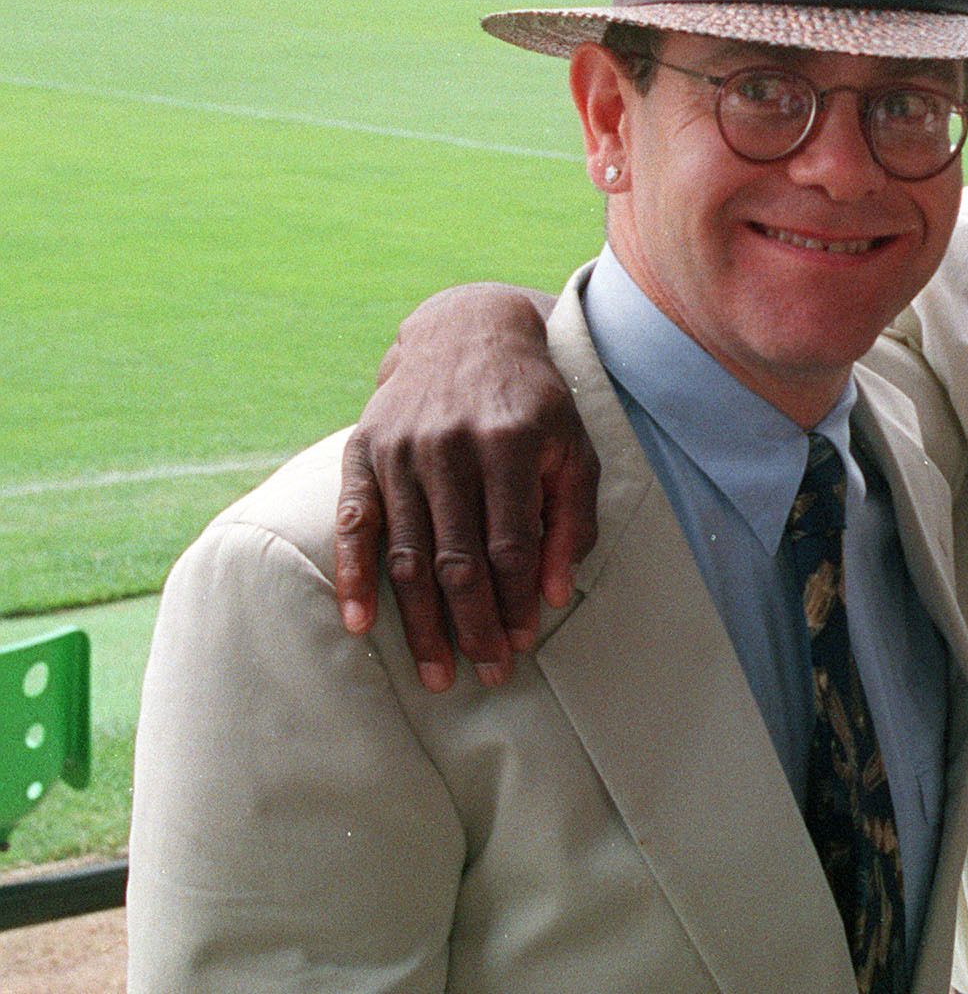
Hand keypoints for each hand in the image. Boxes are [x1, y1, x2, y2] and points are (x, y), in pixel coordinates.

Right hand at [332, 283, 597, 691]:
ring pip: (408, 555)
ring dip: (420, 622)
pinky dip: (353, 577)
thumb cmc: (534, 402)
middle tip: (486, 675)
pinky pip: (354, 524)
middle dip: (473, 626)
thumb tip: (554, 595)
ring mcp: (400, 450)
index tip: (522, 646)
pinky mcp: (363, 451)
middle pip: (457, 560)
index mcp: (509, 445)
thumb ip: (573, 518)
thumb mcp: (573, 448)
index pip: (510, 546)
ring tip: (437, 673)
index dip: (515, 602)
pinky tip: (360, 624)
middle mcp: (449, 448)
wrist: (469, 332)